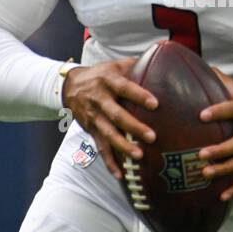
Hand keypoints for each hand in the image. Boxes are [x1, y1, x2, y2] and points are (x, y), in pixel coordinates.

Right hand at [60, 59, 156, 179]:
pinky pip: (101, 148)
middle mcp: (100, 100)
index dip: (139, 95)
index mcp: (108, 82)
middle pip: (117, 115)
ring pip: (108, 134)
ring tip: (139, 156)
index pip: (125, 88)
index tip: (155, 104)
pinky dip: (110, 163)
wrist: (70, 86)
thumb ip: (136, 64)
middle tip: (152, 137)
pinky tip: (120, 175)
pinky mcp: (92, 131)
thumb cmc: (101, 75)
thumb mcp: (115, 65)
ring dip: (123, 147)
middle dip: (133, 127)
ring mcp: (95, 117)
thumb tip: (163, 56)